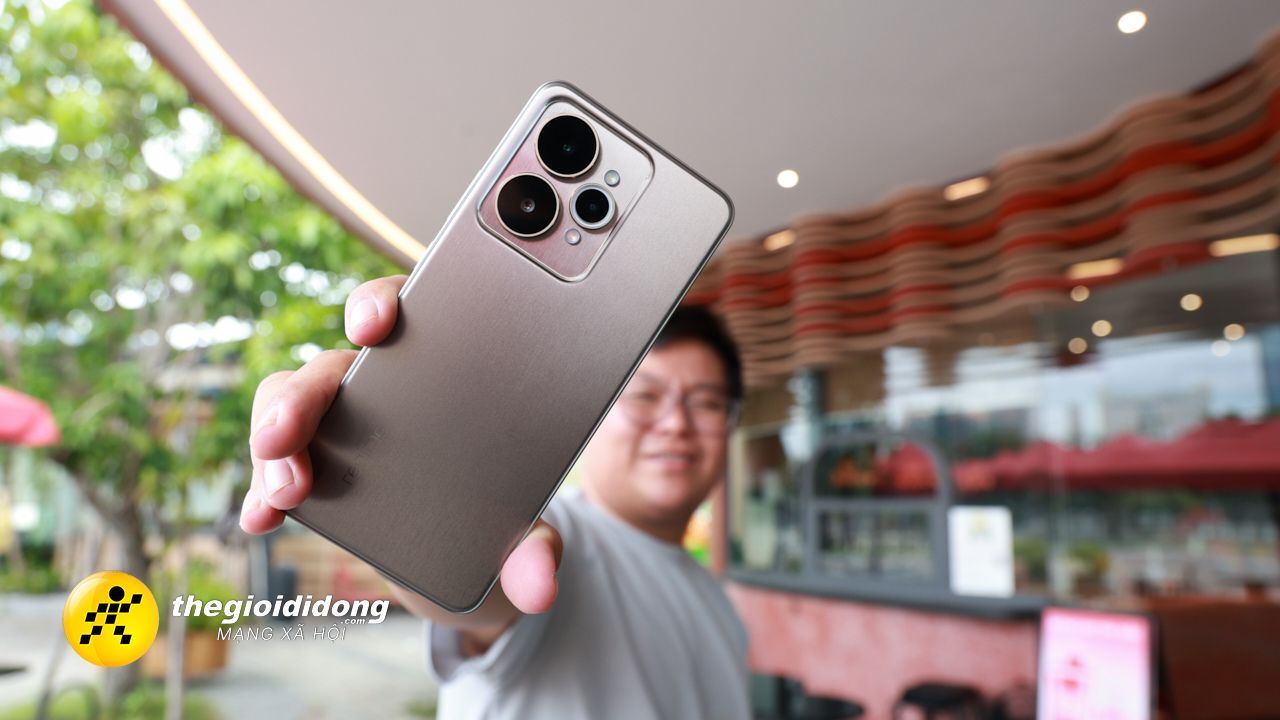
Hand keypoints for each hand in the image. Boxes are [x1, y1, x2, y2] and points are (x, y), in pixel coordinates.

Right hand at [239, 274, 562, 614]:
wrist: (471, 564)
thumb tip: (540, 584)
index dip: (381, 304)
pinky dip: (261, 487)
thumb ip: (535, 550)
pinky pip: (276, 461)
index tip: (372, 327)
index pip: (406, 311)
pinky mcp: (317, 467)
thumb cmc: (503, 515)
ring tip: (283, 494)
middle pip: (333, 366)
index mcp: (442, 370)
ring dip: (272, 441)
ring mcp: (343, 425)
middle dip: (303, 395)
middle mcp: (384, 387)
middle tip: (288, 436)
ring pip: (289, 404)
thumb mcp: (526, 533)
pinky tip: (260, 518)